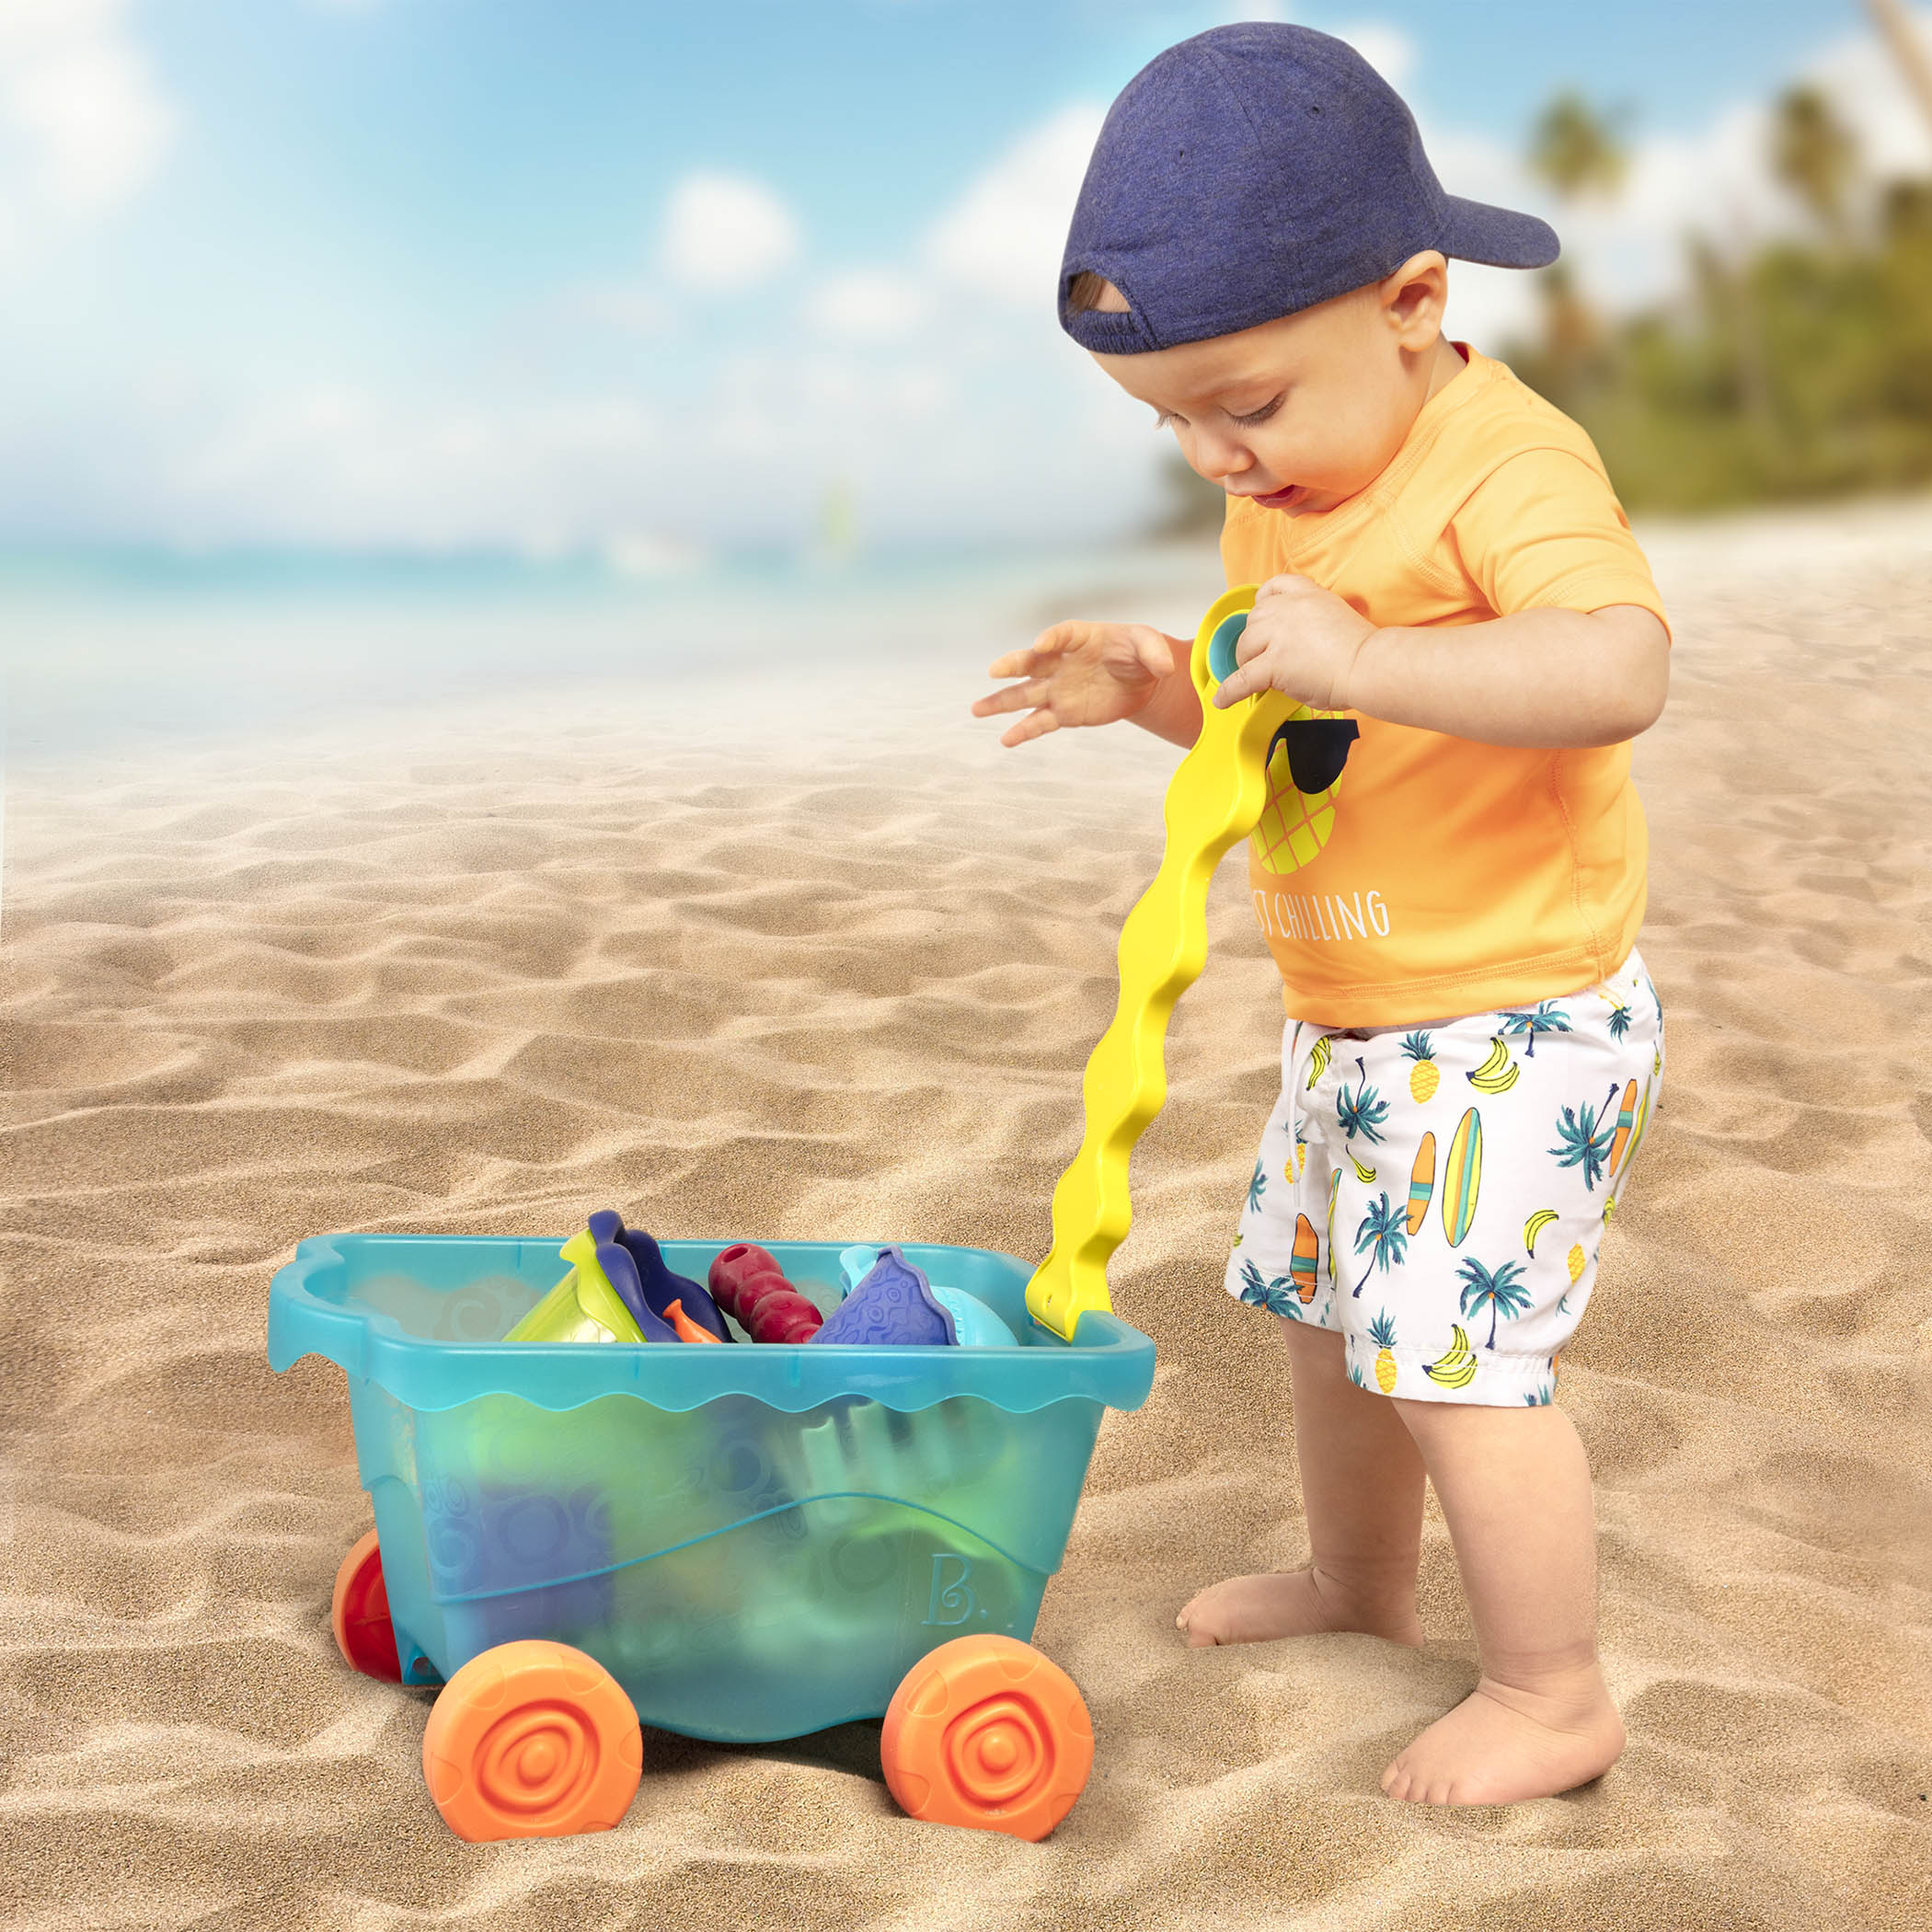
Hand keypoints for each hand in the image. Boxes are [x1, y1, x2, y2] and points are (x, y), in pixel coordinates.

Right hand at [972, 620, 1182, 746]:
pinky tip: (1006, 740)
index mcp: (1079, 638)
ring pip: (1026, 695)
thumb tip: (1165, 667)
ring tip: (977, 709)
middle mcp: (1061, 662)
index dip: (1050, 640)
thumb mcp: (1150, 644)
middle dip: (1014, 665)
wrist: (1140, 680)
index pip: (1061, 636)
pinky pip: (1039, 722)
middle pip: (1032, 663)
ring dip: (1002, 702)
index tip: (1040, 646)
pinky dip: (1023, 732)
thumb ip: (1155, 652)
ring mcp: (1058, 688)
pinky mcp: (1063, 713)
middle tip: (994, 671)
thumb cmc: (1139, 653)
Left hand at [1211, 573, 1375, 711]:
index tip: (1263, 613)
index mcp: (1308, 594)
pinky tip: (1222, 700)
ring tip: (1254, 675)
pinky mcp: (1273, 663)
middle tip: (1261, 656)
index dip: (1264, 602)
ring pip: (1245, 646)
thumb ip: (1312, 620)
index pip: (1273, 587)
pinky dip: (1230, 691)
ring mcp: (1278, 635)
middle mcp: (1288, 609)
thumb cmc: (1363, 649)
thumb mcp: (1336, 615)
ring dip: (1246, 661)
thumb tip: (1298, 643)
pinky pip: (1242, 679)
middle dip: (1255, 638)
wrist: (1369, 665)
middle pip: (1254, 619)